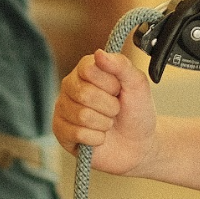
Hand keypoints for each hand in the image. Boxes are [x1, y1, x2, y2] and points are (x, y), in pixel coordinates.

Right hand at [53, 50, 156, 176]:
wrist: (139, 145)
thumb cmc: (136, 111)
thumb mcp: (137, 84)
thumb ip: (121, 65)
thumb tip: (99, 53)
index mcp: (87, 68)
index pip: (89, 70)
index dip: (110, 84)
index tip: (119, 90)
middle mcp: (71, 85)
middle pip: (84, 93)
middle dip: (110, 107)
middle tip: (115, 110)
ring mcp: (63, 108)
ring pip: (82, 115)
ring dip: (104, 123)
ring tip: (108, 123)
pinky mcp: (61, 131)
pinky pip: (77, 134)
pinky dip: (96, 138)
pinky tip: (99, 136)